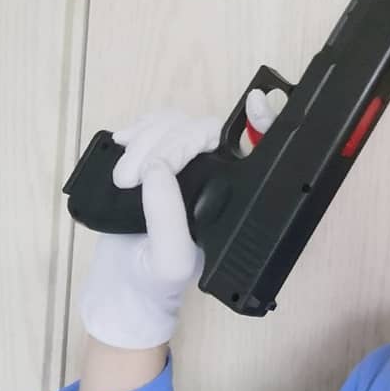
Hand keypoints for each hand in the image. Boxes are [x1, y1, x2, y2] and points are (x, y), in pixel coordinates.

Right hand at [76, 92, 283, 348]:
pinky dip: (139, 129)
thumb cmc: (158, 279)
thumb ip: (168, 218)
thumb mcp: (171, 259)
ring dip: (147, 141)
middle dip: (169, 145)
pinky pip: (154, 126)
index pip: (261, 151)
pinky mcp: (156, 157)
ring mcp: (186, 164)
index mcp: (235, 197)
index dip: (266, 122)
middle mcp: (217, 176)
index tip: (258, 104)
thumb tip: (158, 171)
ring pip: (176, 124)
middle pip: (205, 130)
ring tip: (123, 179)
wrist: (125, 287)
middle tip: (135, 179)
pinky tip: (123, 143)